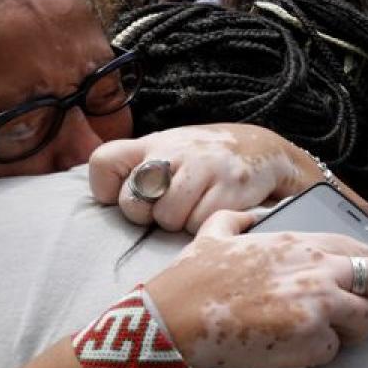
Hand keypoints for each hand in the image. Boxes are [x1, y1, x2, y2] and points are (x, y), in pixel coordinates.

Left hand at [89, 124, 316, 233]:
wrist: (263, 148)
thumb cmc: (205, 158)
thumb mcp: (170, 149)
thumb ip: (139, 165)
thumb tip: (107, 197)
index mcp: (154, 142)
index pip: (104, 161)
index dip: (108, 188)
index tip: (125, 194)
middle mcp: (175, 151)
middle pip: (133, 201)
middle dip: (147, 214)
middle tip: (167, 206)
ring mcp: (203, 168)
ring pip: (167, 218)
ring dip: (178, 222)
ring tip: (193, 206)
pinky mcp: (228, 187)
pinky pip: (198, 224)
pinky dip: (203, 225)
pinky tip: (213, 208)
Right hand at [147, 210, 367, 367]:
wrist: (175, 318)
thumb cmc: (193, 278)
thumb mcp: (219, 230)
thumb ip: (245, 217)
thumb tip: (255, 216)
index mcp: (305, 241)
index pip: (367, 251)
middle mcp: (320, 268)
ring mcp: (320, 303)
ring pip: (365, 322)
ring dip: (349, 333)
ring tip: (324, 335)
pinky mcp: (311, 337)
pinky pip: (332, 351)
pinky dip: (316, 355)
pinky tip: (291, 348)